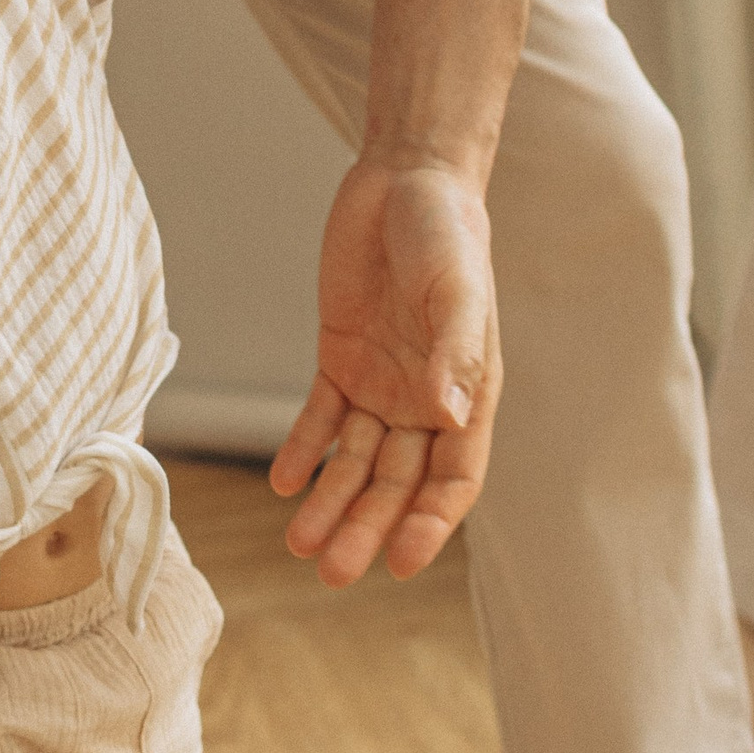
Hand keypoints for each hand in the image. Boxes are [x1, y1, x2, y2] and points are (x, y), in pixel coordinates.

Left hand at [269, 160, 499, 586]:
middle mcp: (428, 399)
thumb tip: (451, 416)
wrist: (405, 179)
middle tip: (332, 573)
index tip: (400, 562)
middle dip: (367, 528)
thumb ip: (456, 351)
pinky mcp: (342, 358)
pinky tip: (282, 482)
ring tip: (298, 542)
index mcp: (470, 393)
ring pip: (356, 461)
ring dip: (330, 502)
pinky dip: (303, 450)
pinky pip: (320, 418)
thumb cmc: (449, 232)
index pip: (454, 478)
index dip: (431, 524)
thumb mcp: (458, 289)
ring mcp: (383, 382)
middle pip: (397, 483)